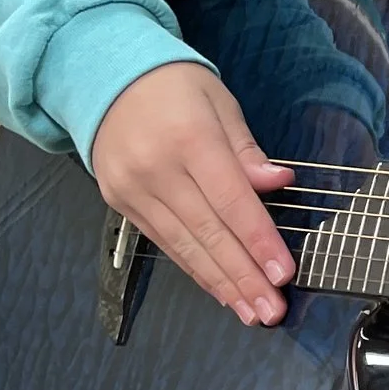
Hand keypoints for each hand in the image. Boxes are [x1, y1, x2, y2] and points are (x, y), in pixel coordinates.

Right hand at [89, 61, 295, 325]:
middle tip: (272, 310)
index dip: (258, 240)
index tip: (284, 273)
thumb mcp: (219, 102)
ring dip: (221, 283)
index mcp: (190, 139)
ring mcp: (132, 190)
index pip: (231, 201)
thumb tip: (280, 182)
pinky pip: (164, 243)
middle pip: (208, 233)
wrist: (104, 78)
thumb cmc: (175, 87)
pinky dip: (194, 269)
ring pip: (184, 246)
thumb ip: (246, 150)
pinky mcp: (119, 204)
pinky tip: (218, 289)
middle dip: (243, 277)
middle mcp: (156, 170)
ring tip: (251, 312)